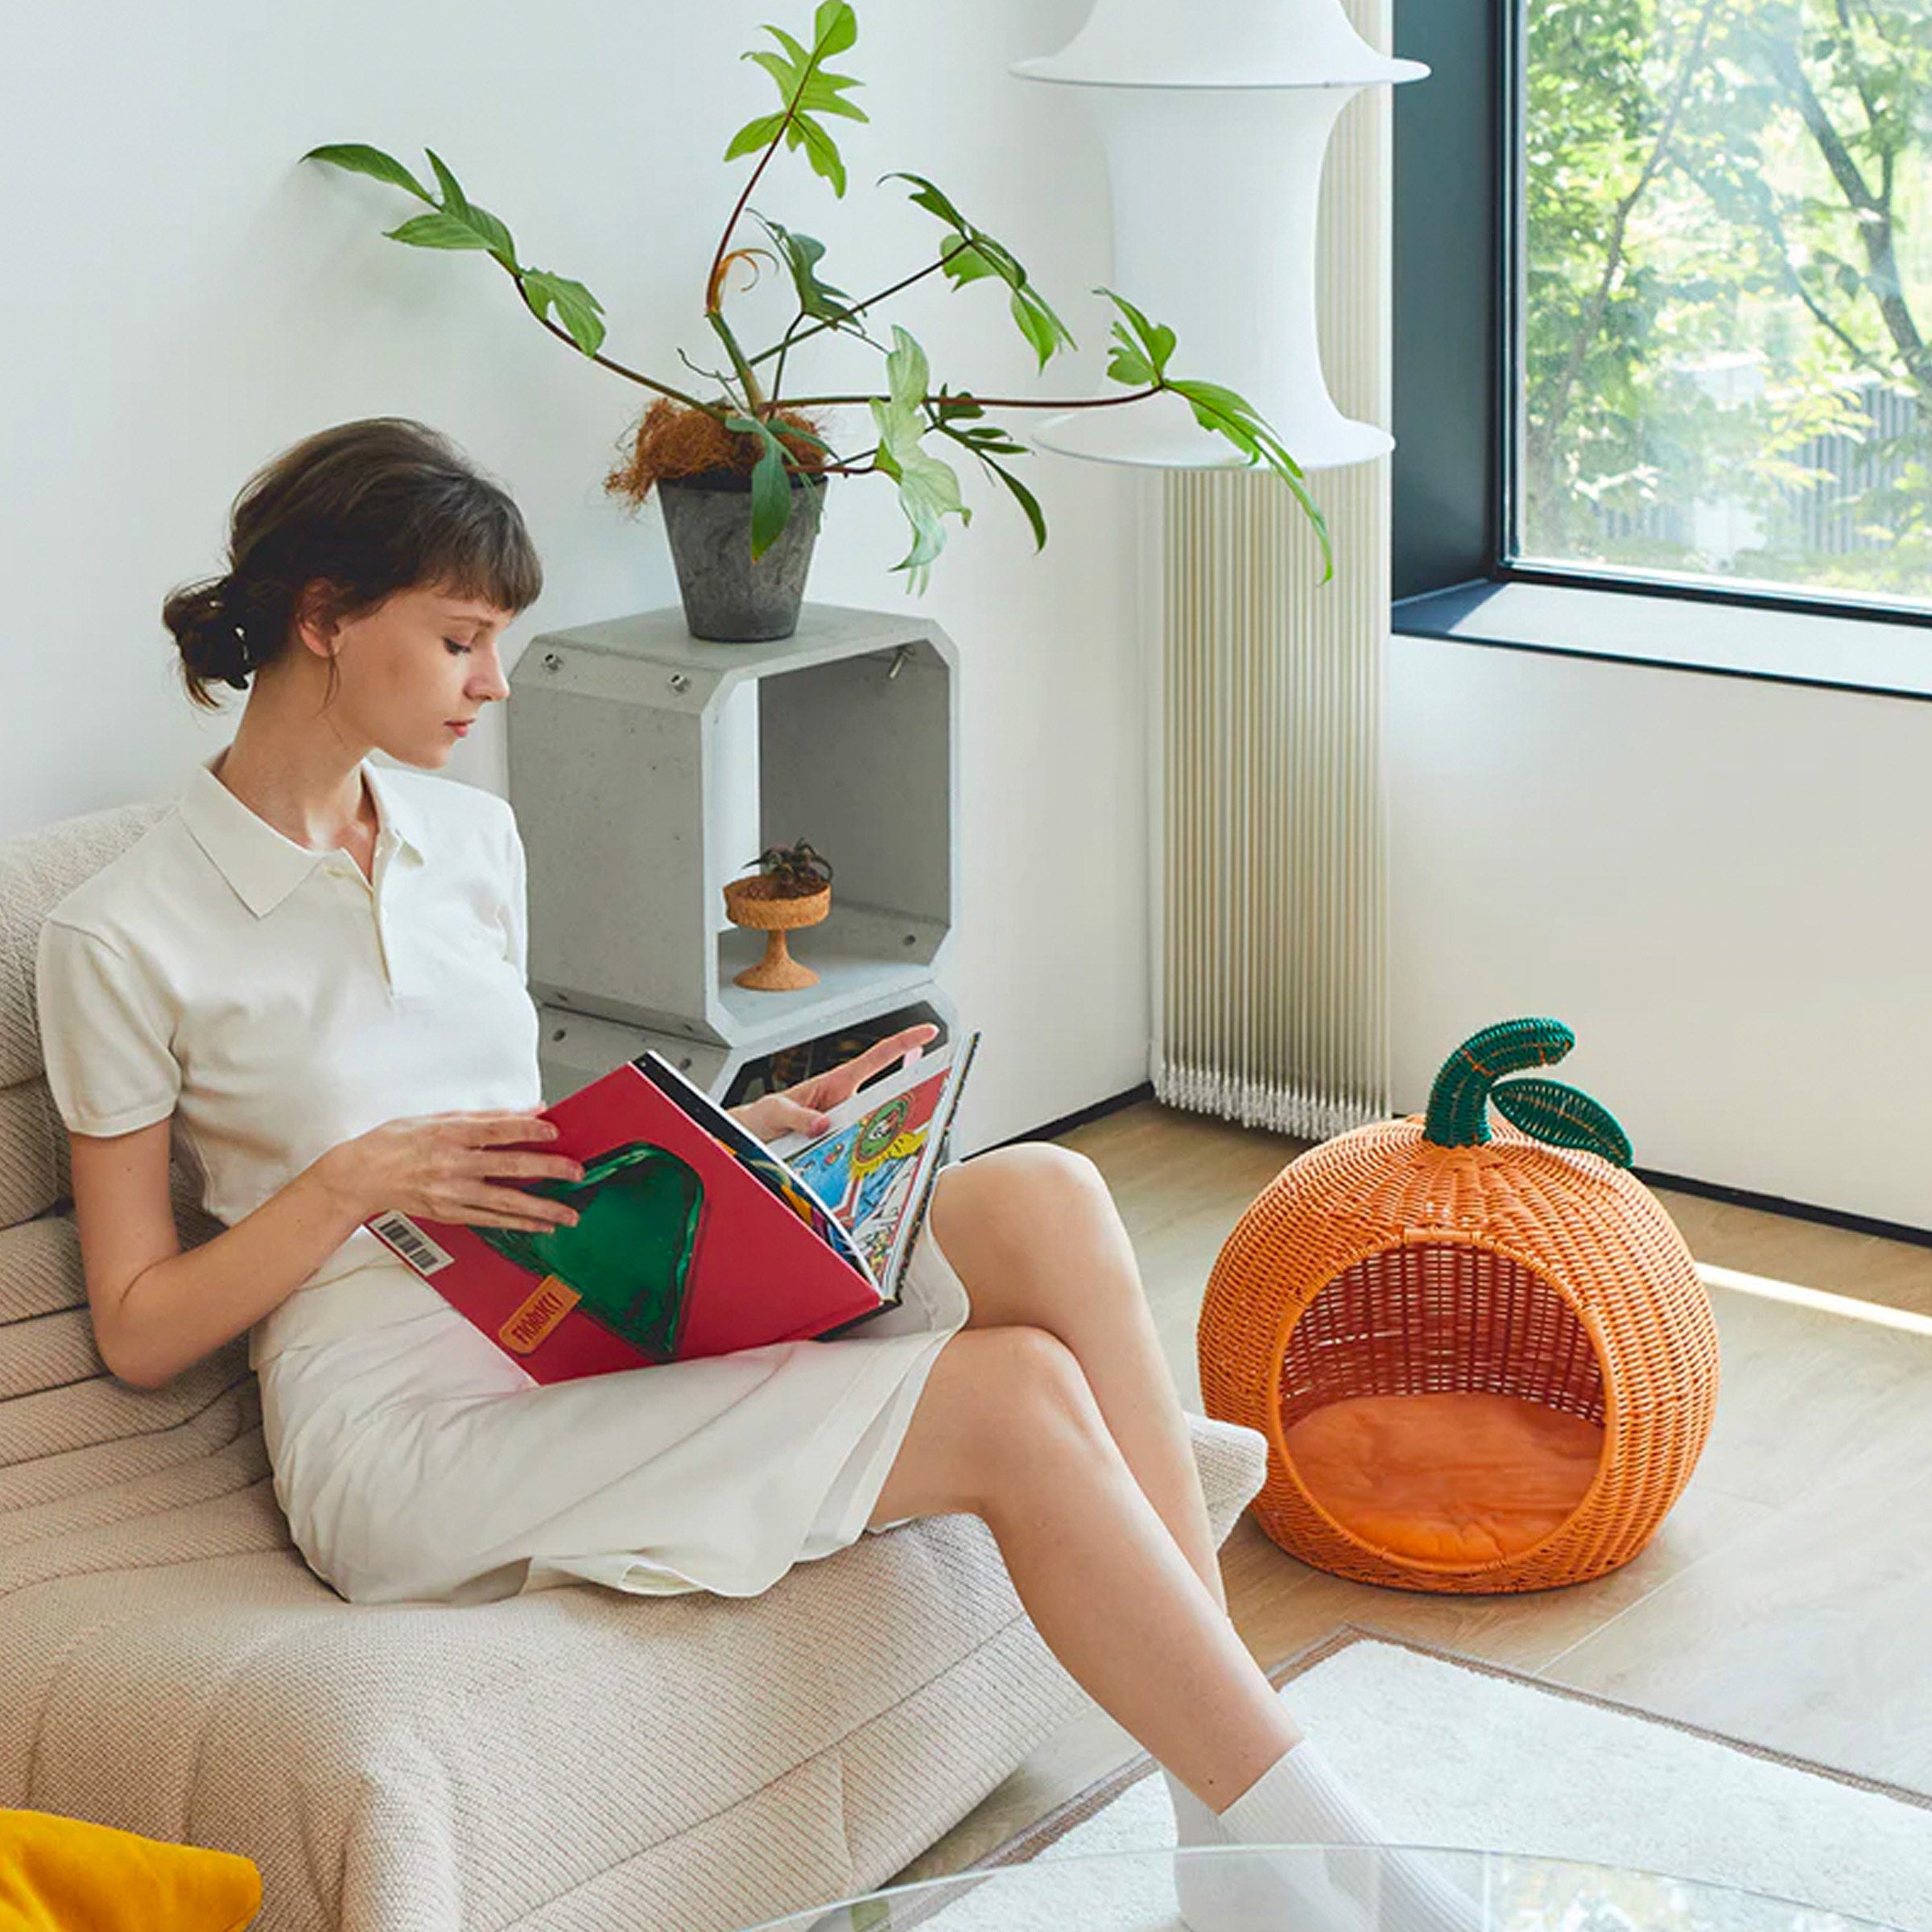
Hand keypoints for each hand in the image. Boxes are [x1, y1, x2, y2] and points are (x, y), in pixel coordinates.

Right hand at [320, 1110, 587, 1233]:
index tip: (555, 1131)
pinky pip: (491, 1220)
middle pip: (509, 1166)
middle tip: (575, 1172)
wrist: (360, 1176)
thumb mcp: (438, 1118)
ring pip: (505, 1201)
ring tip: (568, 1213)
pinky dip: (518, 1223)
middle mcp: (452, 1165)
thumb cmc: (396, 1142)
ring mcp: (452, 1193)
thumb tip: (528, 1111)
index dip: (528, 1130)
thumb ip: (487, 1117)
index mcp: (450, 1135)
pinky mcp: (450, 1213)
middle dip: (547, 1169)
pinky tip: (540, 1225)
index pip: (497, 1130)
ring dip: (540, 1208)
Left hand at [728, 1024, 940, 1142]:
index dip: (904, 1042)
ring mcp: (846, 1125)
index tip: (928, 1031)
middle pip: (887, 1097)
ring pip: (875, 1130)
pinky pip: (859, 1152)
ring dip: (881, 1140)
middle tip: (926, 1104)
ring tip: (881, 1150)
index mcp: (836, 1082)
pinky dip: (863, 1161)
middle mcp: (846, 1102)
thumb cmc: (763, 1116)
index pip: (877, 1057)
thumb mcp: (776, 1111)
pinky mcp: (841, 1146)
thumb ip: (798, 1116)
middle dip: (909, 1099)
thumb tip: (823, 1124)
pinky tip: (858, 1171)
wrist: (753, 1138)